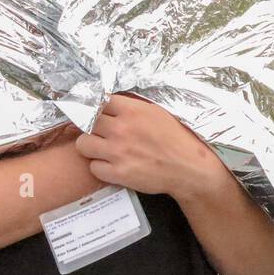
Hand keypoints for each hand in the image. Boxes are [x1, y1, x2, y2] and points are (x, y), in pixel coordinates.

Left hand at [75, 92, 219, 199]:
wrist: (190, 168)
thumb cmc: (178, 140)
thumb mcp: (158, 113)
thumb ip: (133, 108)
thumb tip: (112, 104)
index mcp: (132, 110)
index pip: (98, 101)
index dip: (97, 108)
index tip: (99, 114)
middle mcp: (121, 129)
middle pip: (86, 122)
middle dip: (92, 127)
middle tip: (102, 133)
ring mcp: (117, 152)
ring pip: (83, 144)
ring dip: (91, 147)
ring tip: (102, 150)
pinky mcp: (117, 173)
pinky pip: (93, 167)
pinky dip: (100, 167)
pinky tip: (112, 166)